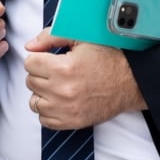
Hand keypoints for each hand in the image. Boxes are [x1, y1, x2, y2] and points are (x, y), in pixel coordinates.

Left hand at [23, 27, 146, 129]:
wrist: (130, 82)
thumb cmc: (107, 59)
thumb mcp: (81, 39)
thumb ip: (51, 37)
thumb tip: (29, 46)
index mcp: (64, 67)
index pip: (30, 63)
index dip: (38, 58)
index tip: (49, 59)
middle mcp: (63, 90)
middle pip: (31, 81)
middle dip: (40, 74)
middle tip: (56, 71)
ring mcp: (66, 109)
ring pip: (34, 102)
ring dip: (42, 93)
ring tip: (57, 86)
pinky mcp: (72, 122)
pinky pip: (44, 120)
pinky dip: (48, 111)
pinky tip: (59, 101)